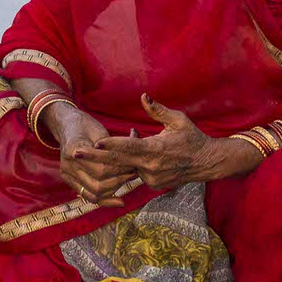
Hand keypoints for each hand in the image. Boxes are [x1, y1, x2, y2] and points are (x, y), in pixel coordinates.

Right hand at [47, 103, 135, 206]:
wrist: (67, 126)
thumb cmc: (86, 126)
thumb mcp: (98, 131)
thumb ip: (111, 145)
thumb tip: (133, 151)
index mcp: (74, 150)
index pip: (101, 169)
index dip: (119, 169)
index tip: (133, 165)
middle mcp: (68, 166)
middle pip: (97, 183)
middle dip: (119, 180)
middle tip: (134, 173)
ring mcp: (67, 175)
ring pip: (94, 193)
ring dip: (114, 190)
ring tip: (128, 181)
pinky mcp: (70, 181)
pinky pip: (88, 196)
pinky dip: (105, 201)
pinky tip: (119, 202)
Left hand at [93, 94, 254, 189]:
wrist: (206, 163)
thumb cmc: (193, 137)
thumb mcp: (178, 120)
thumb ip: (158, 110)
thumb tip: (144, 96)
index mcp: (156, 149)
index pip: (129, 147)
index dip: (110, 145)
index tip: (95, 143)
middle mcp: (151, 167)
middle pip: (117, 163)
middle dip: (94, 158)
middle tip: (74, 153)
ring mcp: (151, 178)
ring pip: (125, 168)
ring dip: (112, 159)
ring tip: (93, 152)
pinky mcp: (152, 184)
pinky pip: (135, 172)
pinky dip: (129, 163)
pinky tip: (132, 153)